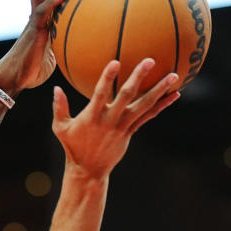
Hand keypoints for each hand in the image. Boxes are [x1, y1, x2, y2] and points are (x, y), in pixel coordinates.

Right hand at [0, 0, 71, 93]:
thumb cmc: (31, 71)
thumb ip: (63, 44)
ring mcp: (34, 20)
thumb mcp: (53, 55)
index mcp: (40, 18)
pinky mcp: (34, 30)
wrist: (13, 79)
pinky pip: (43, 11)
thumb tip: (81, 47)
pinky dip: (53, 0)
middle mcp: (35, 15)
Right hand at [52, 58, 179, 176]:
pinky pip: (148, 116)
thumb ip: (59, 107)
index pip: (100, 94)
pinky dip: (162, 106)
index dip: (107, 78)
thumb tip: (55, 88)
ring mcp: (122, 126)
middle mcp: (110, 120)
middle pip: (127, 96)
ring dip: (159, 90)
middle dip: (138, 77)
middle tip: (150, 60)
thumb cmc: (73, 146)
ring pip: (144, 106)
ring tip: (173, 76)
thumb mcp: (60, 128)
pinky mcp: (130, 132)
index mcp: (92, 116)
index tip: (116, 62)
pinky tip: (175, 95)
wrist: (88, 169)